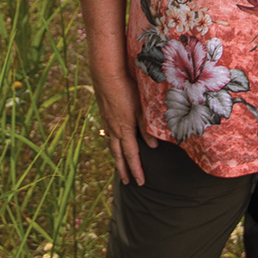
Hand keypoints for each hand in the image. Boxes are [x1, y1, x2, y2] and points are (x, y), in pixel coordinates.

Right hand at [94, 68, 155, 186]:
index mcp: (124, 129)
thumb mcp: (140, 109)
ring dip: (116, 158)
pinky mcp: (104, 115)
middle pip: (118, 155)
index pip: (131, 155)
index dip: (136, 169)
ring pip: (111, 146)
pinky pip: (108, 135)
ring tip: (119, 166)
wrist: (106, 75)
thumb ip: (146, 128)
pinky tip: (113, 142)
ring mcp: (107, 122)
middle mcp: (114, 129)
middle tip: (127, 182)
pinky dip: (111, 144)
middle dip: (123, 169)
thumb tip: (153, 147)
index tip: (140, 182)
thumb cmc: (126, 89)